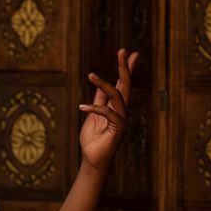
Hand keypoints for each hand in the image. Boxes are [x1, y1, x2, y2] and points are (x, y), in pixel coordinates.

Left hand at [78, 49, 138, 174]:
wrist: (92, 159)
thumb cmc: (93, 139)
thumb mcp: (93, 115)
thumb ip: (99, 101)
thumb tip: (100, 85)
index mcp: (117, 107)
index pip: (123, 84)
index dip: (125, 68)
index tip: (128, 52)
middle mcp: (122, 111)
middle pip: (126, 85)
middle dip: (124, 68)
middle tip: (123, 51)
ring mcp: (122, 119)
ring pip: (117, 96)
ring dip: (103, 84)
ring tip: (91, 75)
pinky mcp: (118, 129)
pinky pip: (109, 113)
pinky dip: (95, 108)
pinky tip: (82, 107)